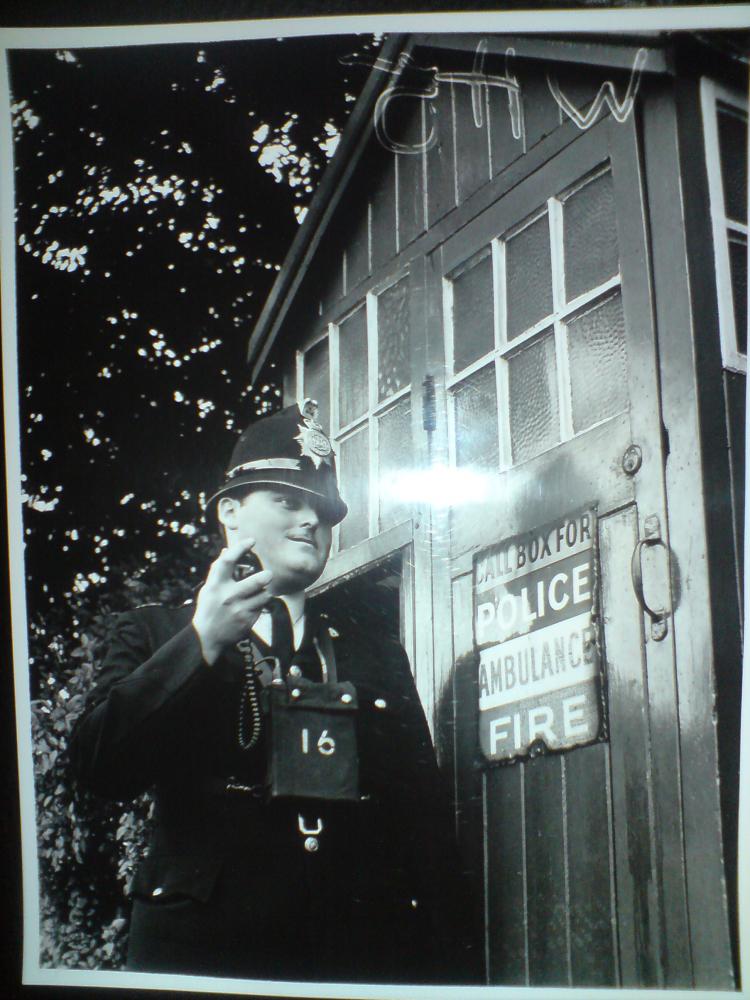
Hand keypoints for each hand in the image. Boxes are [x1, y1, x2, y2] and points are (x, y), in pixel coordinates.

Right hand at [192, 538, 272, 664]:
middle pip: (255, 582)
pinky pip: (261, 608)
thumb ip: (218, 570)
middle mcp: (228, 596)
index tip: (251, 541)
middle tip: (268, 575)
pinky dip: (260, 605)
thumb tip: (226, 550)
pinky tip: (252, 606)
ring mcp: (239, 610)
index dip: (240, 548)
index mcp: (216, 585)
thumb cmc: (208, 608)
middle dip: (265, 577)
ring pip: (263, 595)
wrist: (207, 637)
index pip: (227, 562)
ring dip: (263, 592)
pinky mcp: (247, 621)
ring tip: (258, 593)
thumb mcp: (209, 589)